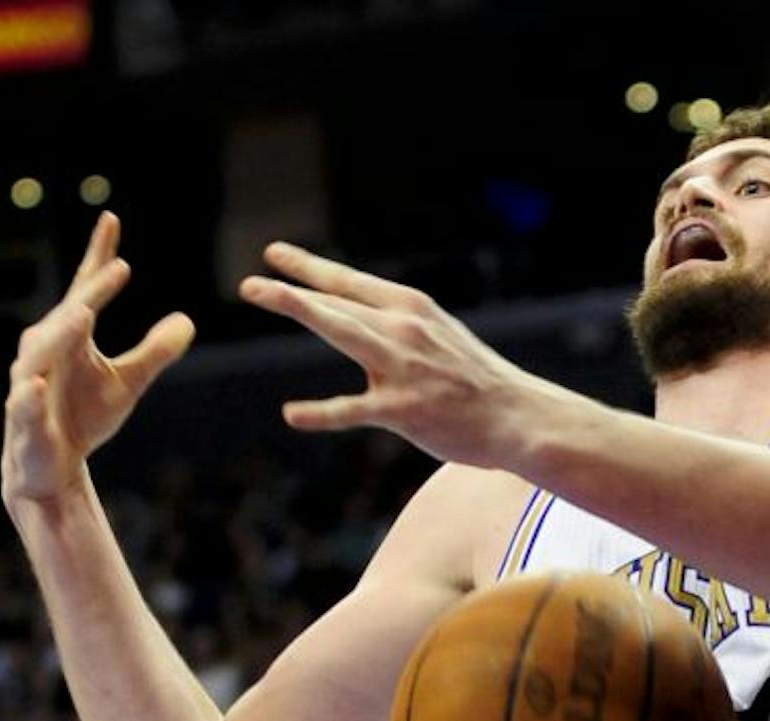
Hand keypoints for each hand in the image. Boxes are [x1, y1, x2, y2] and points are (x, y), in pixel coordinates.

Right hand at [2, 213, 194, 508]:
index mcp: (68, 337)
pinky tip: (36, 386)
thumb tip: (187, 321)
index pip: (85, 290)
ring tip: (84, 314)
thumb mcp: (128, 383)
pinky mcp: (24, 421)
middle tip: (118, 266)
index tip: (112, 218)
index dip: (98, 257)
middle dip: (92, 291)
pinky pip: (23, 405)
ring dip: (61, 332)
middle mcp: (43, 352)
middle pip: (69, 314)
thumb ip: (154, 351)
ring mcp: (29, 385)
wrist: (52, 468)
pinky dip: (29, 396)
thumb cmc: (83, 418)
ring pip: (41, 353)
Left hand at [240, 244, 526, 466]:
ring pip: (339, 330)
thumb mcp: (442, 338)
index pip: (350, 282)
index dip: (310, 267)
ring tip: (257, 293)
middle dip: (290, 288)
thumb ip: (401, 328)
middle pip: (336, 301)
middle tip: (249, 284)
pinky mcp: (403, 410)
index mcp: (412, 309)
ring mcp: (402, 368)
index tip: (274, 254)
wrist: (520, 417)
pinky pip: (353, 410)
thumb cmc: (481, 383)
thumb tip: (363, 322)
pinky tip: (293, 414)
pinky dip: (321, 413)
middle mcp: (404, 329)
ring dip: (296, 307)